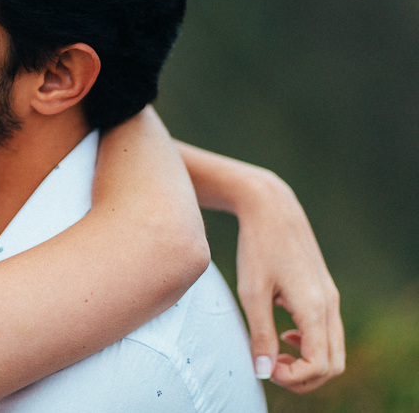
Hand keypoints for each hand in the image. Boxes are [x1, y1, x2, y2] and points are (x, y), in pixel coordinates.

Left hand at [233, 169, 344, 391]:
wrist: (272, 209)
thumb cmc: (257, 248)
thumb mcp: (252, 293)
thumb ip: (260, 334)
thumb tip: (263, 372)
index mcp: (314, 308)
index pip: (319, 365)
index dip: (293, 377)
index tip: (265, 367)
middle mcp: (329, 305)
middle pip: (333, 365)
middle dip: (303, 377)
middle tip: (269, 366)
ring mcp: (330, 298)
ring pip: (333, 350)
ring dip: (306, 361)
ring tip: (273, 351)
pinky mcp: (324, 291)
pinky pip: (327, 332)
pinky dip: (309, 344)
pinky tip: (282, 331)